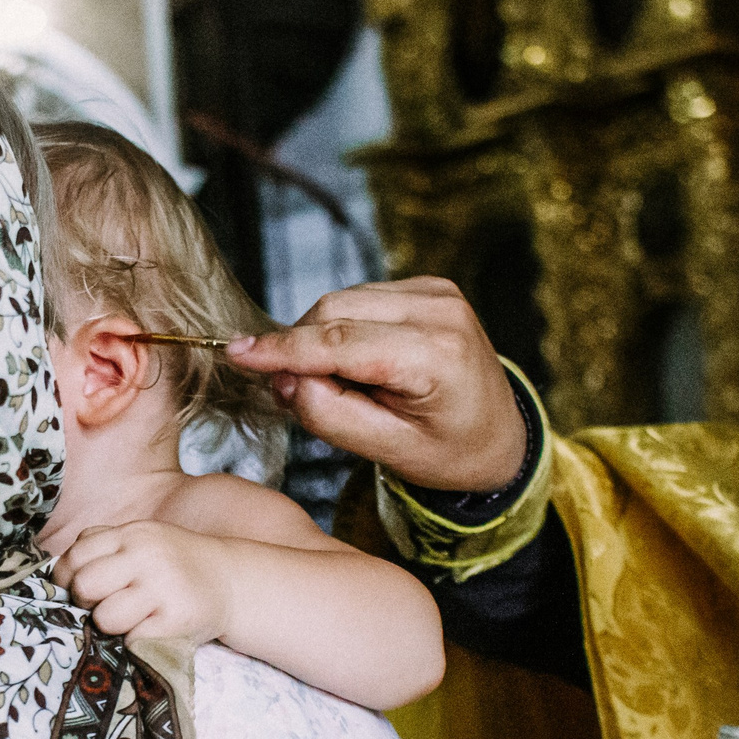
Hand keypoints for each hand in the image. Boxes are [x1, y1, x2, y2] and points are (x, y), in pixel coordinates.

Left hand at [51, 522, 232, 643]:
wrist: (232, 582)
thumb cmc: (175, 566)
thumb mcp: (142, 541)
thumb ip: (103, 547)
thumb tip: (60, 576)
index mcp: (132, 534)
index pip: (76, 555)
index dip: (68, 579)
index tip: (82, 591)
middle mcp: (146, 556)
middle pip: (85, 586)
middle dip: (86, 603)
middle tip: (104, 606)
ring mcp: (162, 587)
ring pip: (105, 617)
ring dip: (111, 627)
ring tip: (131, 620)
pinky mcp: (176, 619)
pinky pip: (132, 640)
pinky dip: (136, 642)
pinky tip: (152, 631)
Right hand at [226, 278, 523, 490]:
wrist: (501, 435)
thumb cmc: (452, 452)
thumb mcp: (391, 453)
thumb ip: (332, 416)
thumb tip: (286, 379)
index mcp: (438, 355)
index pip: (340, 342)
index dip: (282, 349)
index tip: (237, 353)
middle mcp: (441, 311)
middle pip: (334, 312)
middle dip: (300, 350)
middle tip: (297, 396)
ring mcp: (438, 292)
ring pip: (342, 301)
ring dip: (321, 340)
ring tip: (341, 386)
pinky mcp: (430, 286)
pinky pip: (361, 299)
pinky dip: (344, 329)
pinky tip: (361, 364)